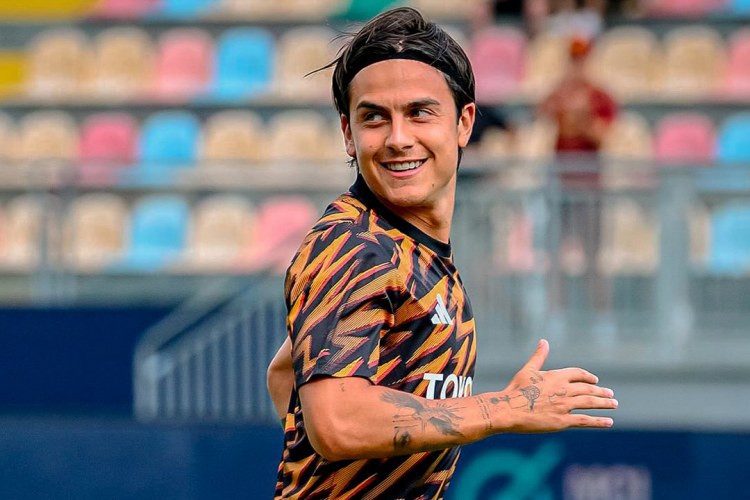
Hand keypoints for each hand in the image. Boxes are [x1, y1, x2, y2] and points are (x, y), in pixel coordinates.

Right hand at [487, 339, 616, 432]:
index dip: (587, 376)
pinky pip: (585, 420)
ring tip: (614, 404)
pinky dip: (599, 421)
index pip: (578, 374)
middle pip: (587, 389)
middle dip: (600, 391)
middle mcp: (563, 390)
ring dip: (604, 403)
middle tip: (610, 395)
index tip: (595, 381)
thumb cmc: (515, 389)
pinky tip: (609, 422)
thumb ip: (539, 356)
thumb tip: (544, 341)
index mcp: (556, 376)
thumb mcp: (528, 370)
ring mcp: (564, 405)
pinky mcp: (563, 420)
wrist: (508, 409)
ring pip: (589, 403)